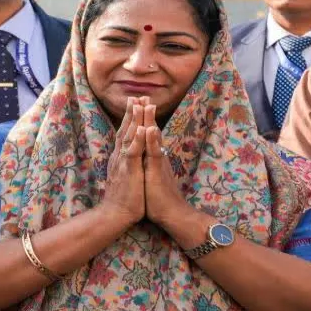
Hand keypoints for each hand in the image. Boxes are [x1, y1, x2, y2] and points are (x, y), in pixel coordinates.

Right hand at [99, 98, 146, 225]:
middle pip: (126, 130)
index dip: (130, 118)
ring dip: (135, 120)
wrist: (114, 215)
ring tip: (140, 104)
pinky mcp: (129, 171)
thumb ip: (126, 163)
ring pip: (130, 136)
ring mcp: (123, 162)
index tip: (135, 103)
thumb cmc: (123, 198)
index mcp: (121, 157)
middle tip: (137, 96)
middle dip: (132, 112)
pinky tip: (144, 128)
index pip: (125, 133)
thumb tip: (129, 154)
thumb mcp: (125, 175)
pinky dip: (139, 139)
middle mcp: (120, 156)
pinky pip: (134, 152)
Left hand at [140, 109, 189, 227]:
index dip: (142, 120)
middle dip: (146, 113)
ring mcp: (158, 162)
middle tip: (143, 96)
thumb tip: (148, 155)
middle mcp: (156, 156)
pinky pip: (154, 153)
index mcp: (152, 157)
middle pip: (151, 130)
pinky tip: (151, 128)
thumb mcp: (152, 176)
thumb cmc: (160, 198)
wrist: (173, 214)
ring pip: (153, 138)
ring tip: (147, 104)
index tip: (138, 104)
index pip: (147, 135)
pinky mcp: (158, 171)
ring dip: (150, 120)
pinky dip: (152, 140)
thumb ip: (151, 164)